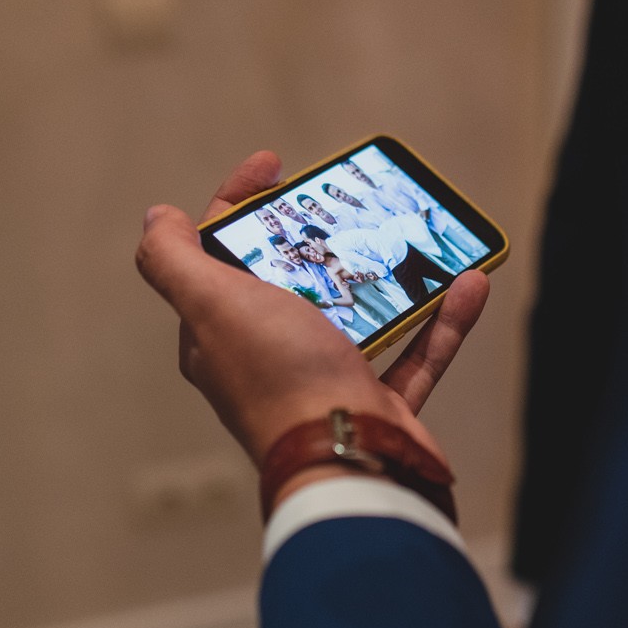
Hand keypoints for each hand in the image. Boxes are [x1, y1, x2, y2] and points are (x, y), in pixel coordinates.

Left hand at [137, 151, 490, 481]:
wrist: (349, 465)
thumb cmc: (280, 378)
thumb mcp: (212, 304)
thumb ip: (174, 260)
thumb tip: (158, 219)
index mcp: (219, 336)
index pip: (219, 254)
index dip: (240, 202)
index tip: (276, 163)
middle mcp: (267, 360)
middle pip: (290, 280)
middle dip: (319, 235)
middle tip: (350, 198)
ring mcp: (325, 385)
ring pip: (360, 315)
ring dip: (391, 274)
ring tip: (414, 235)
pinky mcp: (379, 407)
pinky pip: (416, 354)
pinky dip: (442, 320)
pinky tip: (470, 283)